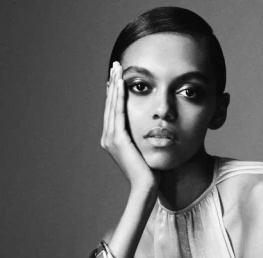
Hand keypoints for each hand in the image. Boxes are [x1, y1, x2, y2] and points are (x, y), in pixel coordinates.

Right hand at [101, 62, 159, 193]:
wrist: (146, 187)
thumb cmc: (150, 173)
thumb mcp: (146, 150)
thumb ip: (144, 138)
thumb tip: (153, 129)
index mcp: (114, 140)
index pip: (114, 111)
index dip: (115, 93)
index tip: (118, 77)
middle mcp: (109, 138)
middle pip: (110, 104)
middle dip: (112, 84)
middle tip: (115, 65)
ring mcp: (111, 139)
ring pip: (112, 105)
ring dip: (114, 85)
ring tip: (117, 68)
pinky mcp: (118, 140)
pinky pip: (118, 113)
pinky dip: (118, 98)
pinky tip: (120, 84)